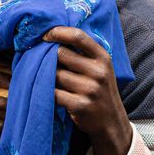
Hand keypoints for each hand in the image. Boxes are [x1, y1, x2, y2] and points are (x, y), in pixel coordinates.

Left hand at [43, 27, 131, 154]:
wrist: (111, 122)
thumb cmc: (100, 90)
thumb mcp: (101, 68)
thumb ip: (83, 54)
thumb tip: (52, 38)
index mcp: (103, 58)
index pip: (78, 36)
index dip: (57, 32)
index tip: (45, 36)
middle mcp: (98, 71)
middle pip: (60, 54)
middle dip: (48, 57)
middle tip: (42, 61)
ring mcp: (90, 89)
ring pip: (54, 74)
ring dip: (47, 77)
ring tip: (49, 81)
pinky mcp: (80, 105)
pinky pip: (54, 92)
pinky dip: (47, 92)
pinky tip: (49, 93)